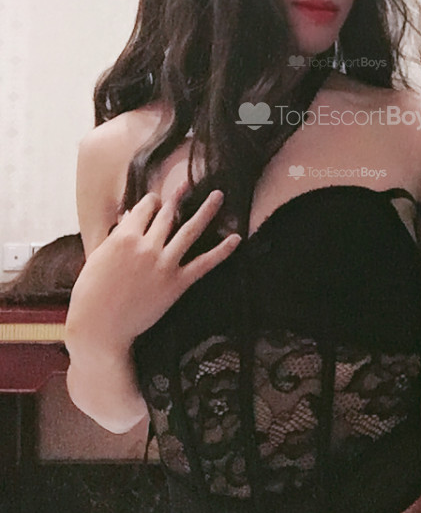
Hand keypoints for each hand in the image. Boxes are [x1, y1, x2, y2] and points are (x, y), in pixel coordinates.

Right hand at [67, 188, 240, 348]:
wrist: (99, 328)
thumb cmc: (90, 294)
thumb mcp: (99, 256)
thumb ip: (117, 235)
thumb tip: (129, 215)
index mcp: (124, 237)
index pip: (145, 208)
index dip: (152, 201)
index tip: (157, 200)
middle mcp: (146, 246)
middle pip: (167, 214)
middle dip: (177, 198)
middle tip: (187, 184)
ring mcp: (163, 264)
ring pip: (189, 230)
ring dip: (206, 210)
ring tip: (218, 195)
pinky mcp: (176, 284)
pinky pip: (204, 264)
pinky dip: (222, 251)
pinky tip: (236, 238)